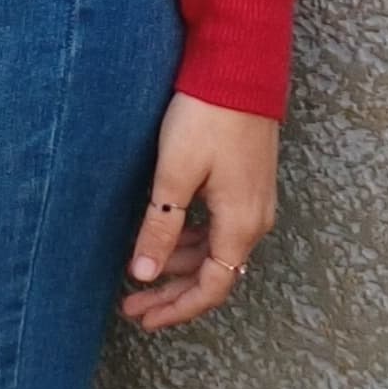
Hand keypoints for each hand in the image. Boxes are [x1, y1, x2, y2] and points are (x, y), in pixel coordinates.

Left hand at [120, 93, 279, 330]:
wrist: (239, 69)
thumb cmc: (206, 118)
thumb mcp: (174, 176)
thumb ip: (160, 228)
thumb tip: (144, 274)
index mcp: (240, 224)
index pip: (211, 288)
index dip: (178, 309)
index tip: (144, 319)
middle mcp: (254, 220)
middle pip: (214, 274)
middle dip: (172, 293)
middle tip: (133, 306)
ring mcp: (254, 202)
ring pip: (216, 251)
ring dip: (180, 267)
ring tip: (141, 275)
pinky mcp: (246, 184)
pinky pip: (220, 229)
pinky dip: (192, 243)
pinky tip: (165, 239)